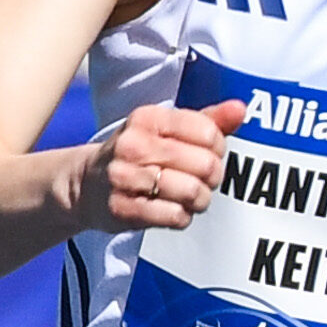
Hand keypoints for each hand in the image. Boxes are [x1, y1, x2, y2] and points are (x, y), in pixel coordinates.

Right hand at [80, 100, 245, 231]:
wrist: (86, 183)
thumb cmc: (138, 154)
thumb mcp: (166, 130)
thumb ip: (207, 120)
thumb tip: (240, 109)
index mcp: (148, 117)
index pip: (208, 131)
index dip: (218, 148)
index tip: (208, 154)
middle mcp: (134, 144)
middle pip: (205, 164)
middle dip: (213, 178)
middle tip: (203, 181)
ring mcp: (124, 177)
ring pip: (192, 192)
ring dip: (199, 200)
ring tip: (191, 198)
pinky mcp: (122, 208)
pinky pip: (174, 216)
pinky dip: (182, 217)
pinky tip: (173, 210)